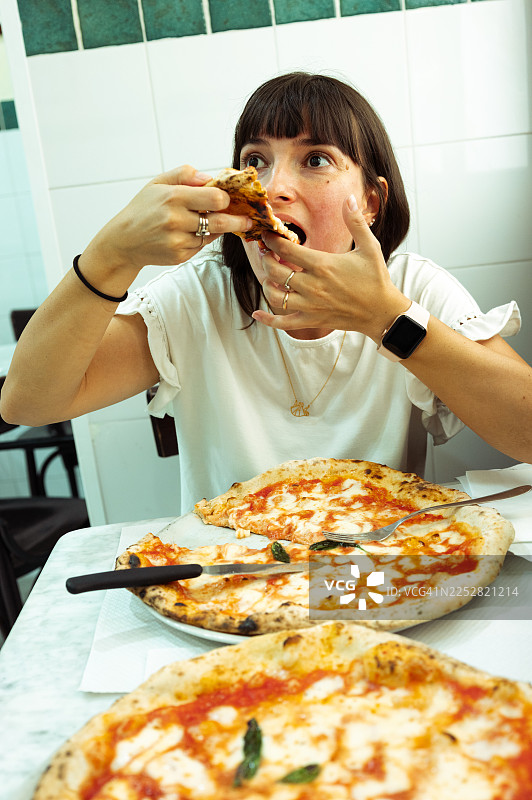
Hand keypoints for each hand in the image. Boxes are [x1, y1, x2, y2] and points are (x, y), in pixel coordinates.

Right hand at [84, 165, 251, 275]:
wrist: (124, 241)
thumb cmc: (143, 209)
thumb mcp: (157, 183)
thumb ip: (184, 174)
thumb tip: (210, 177)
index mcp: (173, 197)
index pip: (216, 198)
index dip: (227, 198)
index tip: (230, 198)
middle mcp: (176, 220)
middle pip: (221, 221)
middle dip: (239, 220)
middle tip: (248, 219)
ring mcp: (178, 241)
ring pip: (212, 234)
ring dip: (216, 228)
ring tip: (217, 222)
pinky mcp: (180, 256)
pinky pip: (202, 245)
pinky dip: (203, 238)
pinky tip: (194, 232)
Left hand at [252, 195, 408, 340]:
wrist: (382, 311)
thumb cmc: (375, 278)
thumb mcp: (369, 246)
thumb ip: (355, 222)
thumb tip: (348, 198)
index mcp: (323, 265)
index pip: (286, 250)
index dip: (272, 240)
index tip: (267, 234)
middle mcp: (312, 286)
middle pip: (275, 271)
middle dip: (266, 259)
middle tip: (267, 253)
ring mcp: (310, 305)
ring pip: (275, 296)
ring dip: (267, 284)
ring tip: (270, 275)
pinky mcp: (311, 321)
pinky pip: (283, 323)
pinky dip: (268, 320)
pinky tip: (257, 313)